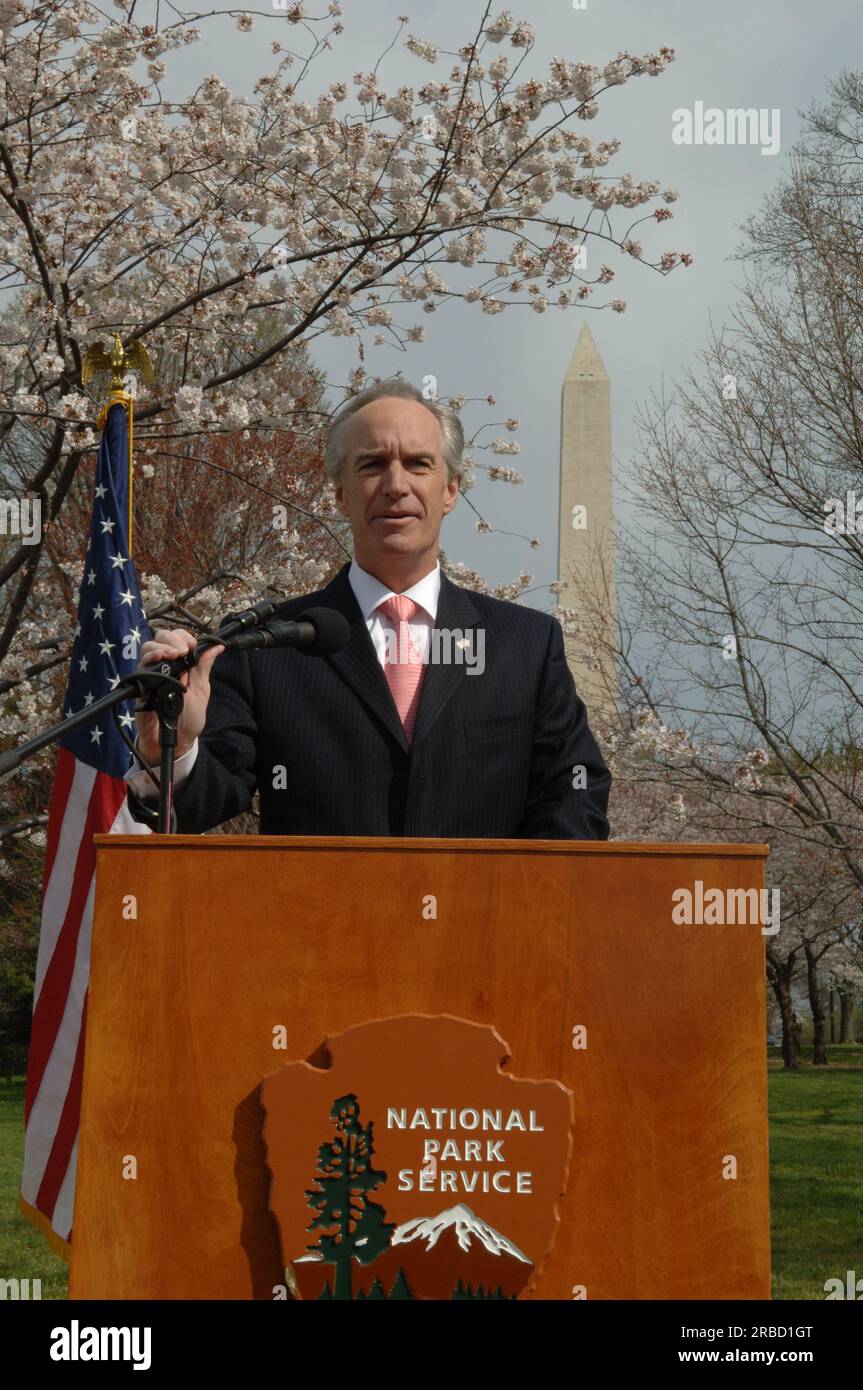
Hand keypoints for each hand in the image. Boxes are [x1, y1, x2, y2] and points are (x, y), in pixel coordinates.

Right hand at [134, 628, 223, 764]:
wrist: (177, 740)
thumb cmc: (189, 718)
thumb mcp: (202, 691)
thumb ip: (205, 667)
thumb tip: (217, 647)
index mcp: (181, 664)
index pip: (178, 639)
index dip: (184, 637)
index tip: (191, 646)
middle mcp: (165, 666)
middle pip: (161, 638)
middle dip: (171, 639)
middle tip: (181, 651)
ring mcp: (151, 674)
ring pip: (148, 648)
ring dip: (160, 647)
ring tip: (171, 654)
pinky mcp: (141, 686)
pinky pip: (140, 668)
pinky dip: (149, 660)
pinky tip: (158, 660)